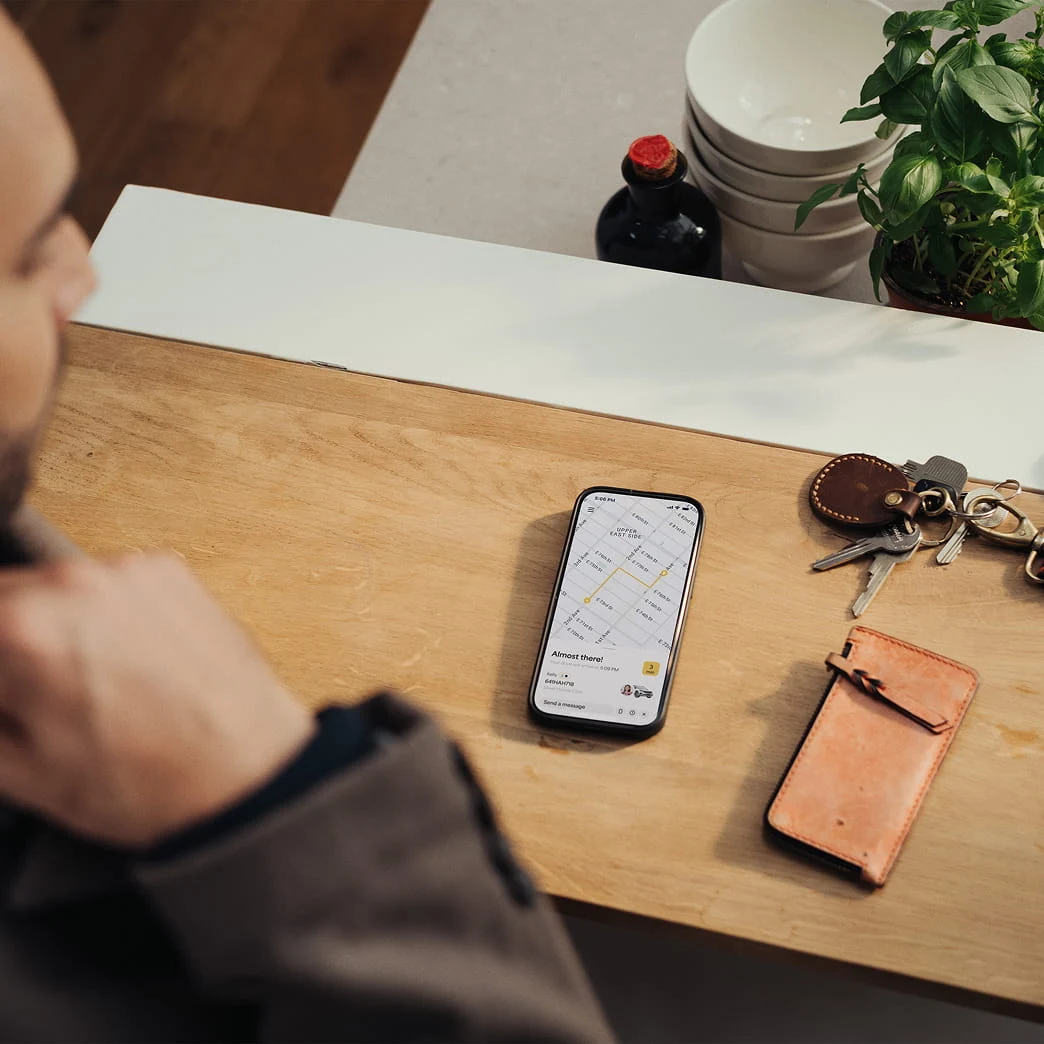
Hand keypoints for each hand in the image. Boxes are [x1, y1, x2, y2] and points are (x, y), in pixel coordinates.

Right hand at [0, 551, 314, 846]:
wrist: (249, 773)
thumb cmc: (151, 783)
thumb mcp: (22, 770)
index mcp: (24, 629)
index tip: (2, 693)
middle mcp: (76, 583)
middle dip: (3, 644)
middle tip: (29, 696)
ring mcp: (128, 571)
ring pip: (48, 586)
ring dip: (44, 624)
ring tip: (81, 685)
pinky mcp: (168, 571)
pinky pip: (105, 582)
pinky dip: (97, 613)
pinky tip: (120, 663)